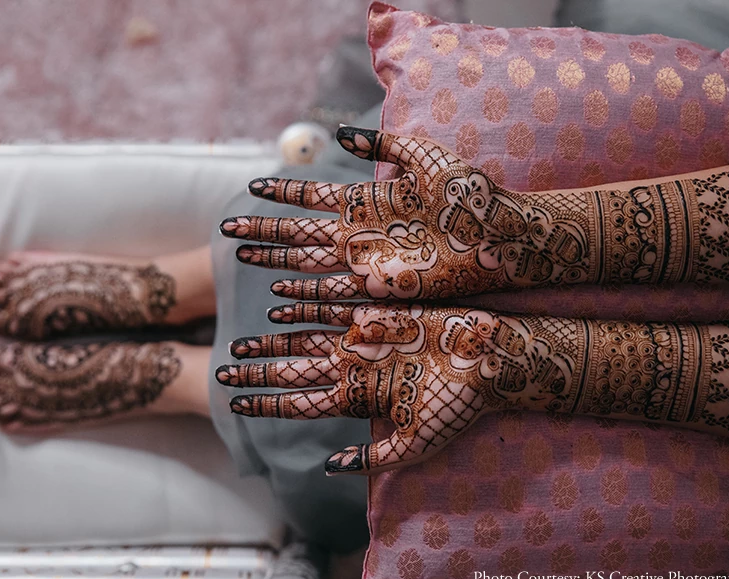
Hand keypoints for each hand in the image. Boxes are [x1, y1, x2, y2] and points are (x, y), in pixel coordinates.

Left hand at [214, 302, 576, 473]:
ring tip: (238, 340)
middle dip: (256, 371)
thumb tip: (328, 469)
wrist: (490, 361)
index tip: (231, 404)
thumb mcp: (415, 444)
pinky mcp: (377, 313)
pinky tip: (276, 300)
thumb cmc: (457, 406)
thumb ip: (371, 458)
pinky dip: (304, 304)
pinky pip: (332, 306)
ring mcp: (361, 340)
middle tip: (221, 369)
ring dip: (271, 340)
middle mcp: (352, 368)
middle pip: (292, 370)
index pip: (297, 403)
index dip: (263, 404)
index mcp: (357, 399)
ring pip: (305, 338)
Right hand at [220, 127, 591, 299]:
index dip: (284, 193)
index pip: (314, 195)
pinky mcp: (381, 287)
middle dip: (265, 230)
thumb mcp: (426, 158)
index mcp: (368, 200)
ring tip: (242, 256)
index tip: (252, 188)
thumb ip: (384, 143)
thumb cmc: (470, 194)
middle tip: (228, 229)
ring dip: (274, 260)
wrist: (501, 235)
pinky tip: (278, 294)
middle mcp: (360, 232)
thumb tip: (344, 135)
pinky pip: (334, 290)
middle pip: (301, 231)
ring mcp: (367, 261)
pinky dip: (304, 292)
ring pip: (308, 261)